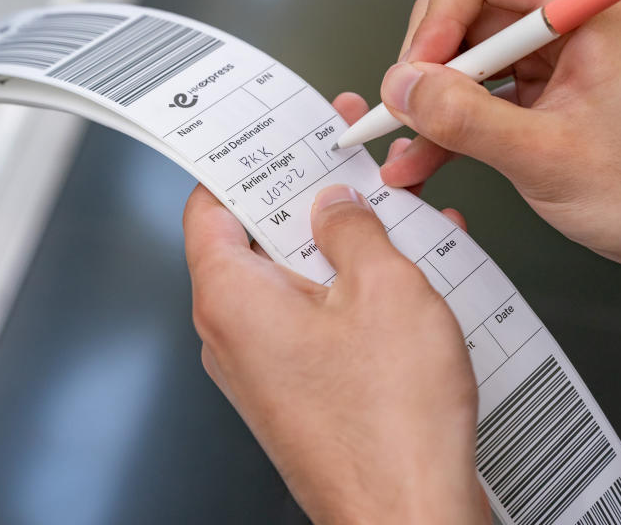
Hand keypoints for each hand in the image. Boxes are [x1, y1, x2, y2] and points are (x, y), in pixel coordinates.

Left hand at [183, 103, 488, 522]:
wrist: (409, 516)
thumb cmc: (389, 426)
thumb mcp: (385, 289)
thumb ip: (354, 229)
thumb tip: (338, 206)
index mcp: (234, 298)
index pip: (210, 204)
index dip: (245, 160)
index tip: (272, 133)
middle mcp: (237, 335)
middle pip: (259, 237)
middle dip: (309, 197)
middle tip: (348, 166)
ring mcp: (269, 367)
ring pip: (297, 278)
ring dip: (344, 244)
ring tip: (394, 217)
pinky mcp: (303, 390)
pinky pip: (321, 319)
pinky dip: (357, 290)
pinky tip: (410, 275)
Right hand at [343, 0, 620, 405]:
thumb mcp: (548, 158)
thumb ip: (465, 118)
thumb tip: (404, 87)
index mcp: (584, 9)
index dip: (438, 16)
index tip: (421, 76)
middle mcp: (569, 25)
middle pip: (463, 10)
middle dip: (428, 66)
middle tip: (409, 116)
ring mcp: (559, 63)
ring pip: (467, 60)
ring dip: (433, 105)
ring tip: (408, 151)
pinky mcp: (551, 98)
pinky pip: (484, 98)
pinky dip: (454, 127)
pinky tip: (427, 161)